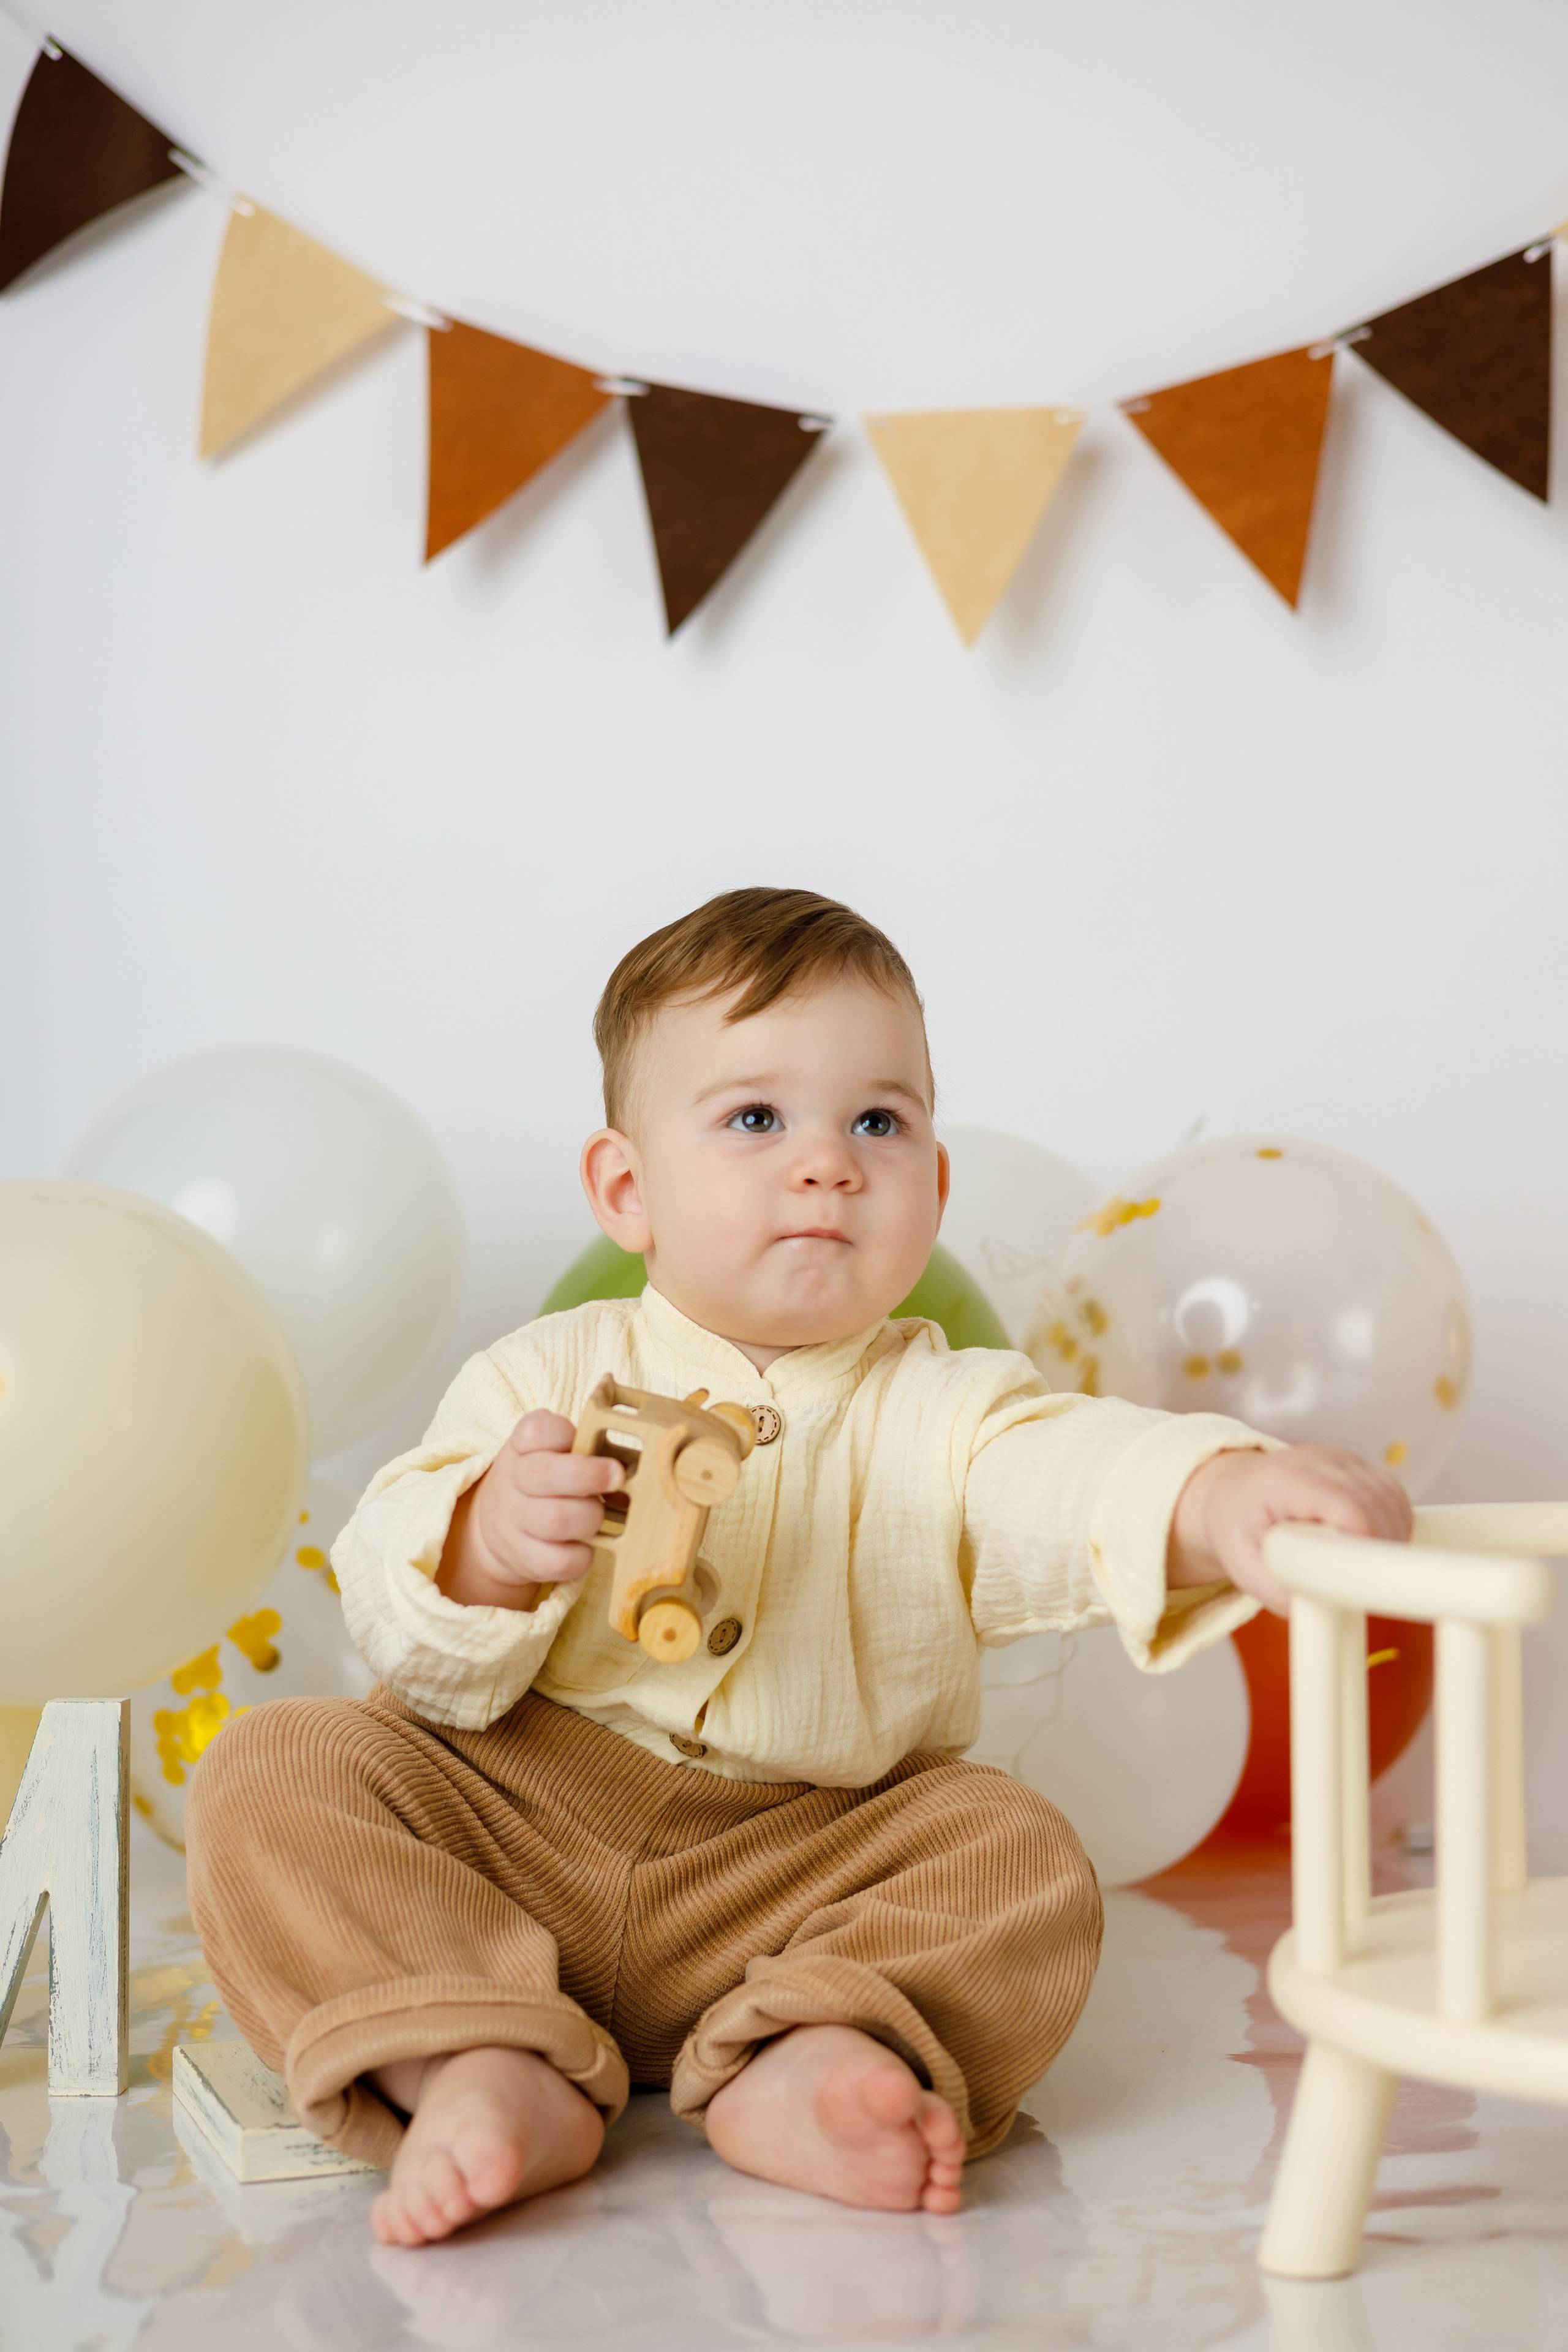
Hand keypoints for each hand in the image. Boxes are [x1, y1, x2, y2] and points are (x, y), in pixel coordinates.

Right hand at [436, 1410, 622, 1610]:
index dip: (561, 1434)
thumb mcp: (552, 1453)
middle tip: (617, 1476)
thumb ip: (584, 1447)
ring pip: (555, 1519)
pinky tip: (587, 1546)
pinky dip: (581, 1555)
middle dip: (588, 1475)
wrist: (499, 1528)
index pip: (536, 1430)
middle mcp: (514, 1481)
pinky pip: (559, 1561)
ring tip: (600, 1516)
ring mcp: (516, 1522)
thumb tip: (631, 1464)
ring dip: (589, 1517)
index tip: (579, 1440)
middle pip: (543, 1474)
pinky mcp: (526, 1559)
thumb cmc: (546, 1483)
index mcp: (524, 1447)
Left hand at [1169, 1445, 1412, 1616]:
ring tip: (1371, 1570)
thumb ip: (1275, 1591)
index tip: (1369, 1574)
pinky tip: (1376, 1549)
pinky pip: (1393, 1494)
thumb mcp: (1240, 1565)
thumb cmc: (1236, 1526)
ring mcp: (1342, 1460)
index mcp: (1284, 1481)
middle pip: (1375, 1501)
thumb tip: (1316, 1612)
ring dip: (1393, 1537)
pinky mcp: (1358, 1468)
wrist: (1232, 1492)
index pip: (1343, 1503)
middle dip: (1381, 1547)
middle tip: (1369, 1585)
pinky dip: (1395, 1523)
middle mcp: (1317, 1461)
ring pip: (1391, 1497)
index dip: (1366, 1538)